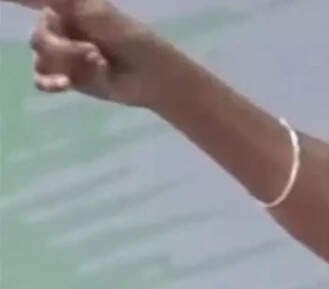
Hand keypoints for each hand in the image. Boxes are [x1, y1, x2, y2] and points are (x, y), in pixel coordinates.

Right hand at [12, 0, 161, 105]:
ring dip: (65, 64)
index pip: (35, 2)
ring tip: (96, 66)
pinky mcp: (69, 78)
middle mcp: (64, 30)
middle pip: (39, 37)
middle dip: (63, 47)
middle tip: (93, 53)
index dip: (18, 0)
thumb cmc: (134, 40)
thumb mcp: (99, 14)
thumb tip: (46, 1)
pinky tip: (62, 85)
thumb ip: (63, 0)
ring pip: (41, 59)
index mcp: (70, 10)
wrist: (154, 77)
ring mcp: (65, 56)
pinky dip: (50, 82)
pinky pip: (43, 80)